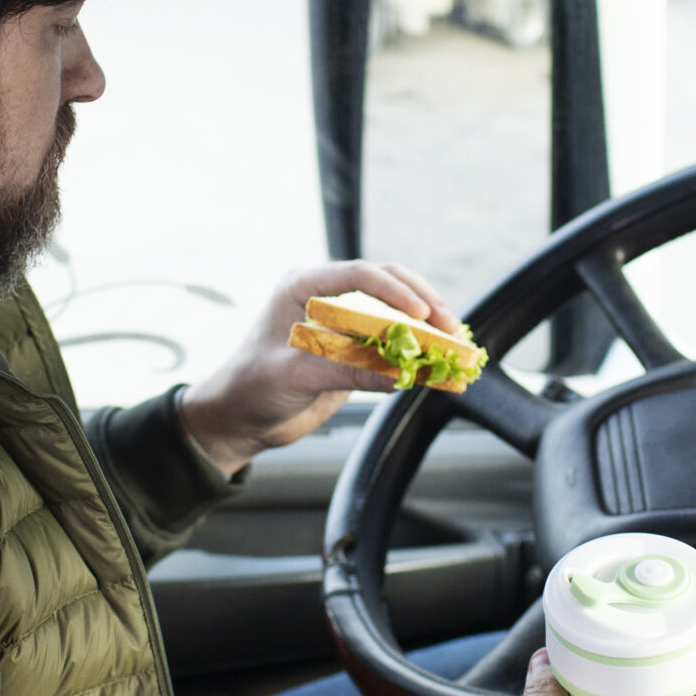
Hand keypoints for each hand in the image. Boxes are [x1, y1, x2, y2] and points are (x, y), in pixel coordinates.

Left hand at [178, 260, 465, 474]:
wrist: (237, 420)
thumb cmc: (249, 388)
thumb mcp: (294, 376)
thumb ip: (345, 370)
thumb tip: (400, 374)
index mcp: (303, 286)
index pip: (358, 275)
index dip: (394, 291)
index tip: (421, 314)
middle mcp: (326, 299)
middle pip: (388, 289)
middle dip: (423, 307)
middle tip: (451, 328)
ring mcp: (344, 327)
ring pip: (397, 320)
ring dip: (428, 335)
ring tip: (459, 350)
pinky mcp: (355, 355)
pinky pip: (394, 353)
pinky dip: (420, 363)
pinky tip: (444, 376)